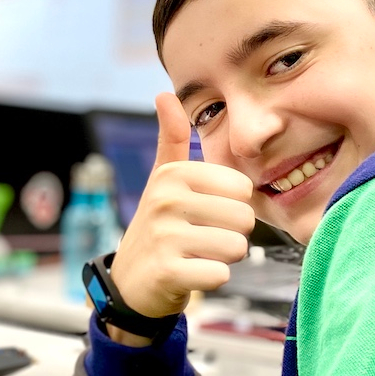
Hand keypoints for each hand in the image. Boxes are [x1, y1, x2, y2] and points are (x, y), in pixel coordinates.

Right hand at [111, 93, 254, 317]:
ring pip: (236, 247)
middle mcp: (166, 200)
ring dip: (223, 258)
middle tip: (202, 238)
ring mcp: (165, 237)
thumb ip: (172, 138)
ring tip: (197, 255)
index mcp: (173, 174)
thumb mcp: (163, 179)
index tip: (206, 214)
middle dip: (232, 234)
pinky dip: (211, 278)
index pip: (242, 188)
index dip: (233, 206)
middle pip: (244, 218)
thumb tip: (164, 94)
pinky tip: (190, 274)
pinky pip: (220, 274)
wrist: (130, 281)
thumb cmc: (159, 225)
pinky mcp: (168, 272)